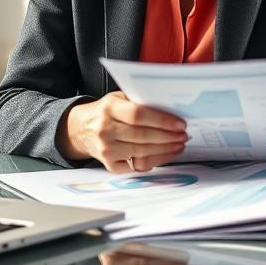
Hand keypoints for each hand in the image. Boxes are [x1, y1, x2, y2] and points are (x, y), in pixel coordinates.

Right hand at [58, 92, 188, 172]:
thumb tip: (170, 108)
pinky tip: (166, 153)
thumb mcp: (117, 99)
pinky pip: (138, 165)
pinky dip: (156, 160)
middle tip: (184, 135)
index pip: (138, 115)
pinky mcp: (110, 165)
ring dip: (166, 149)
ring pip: (143, 152)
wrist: (81, 129)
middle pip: (143, 136)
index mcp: (109, 108)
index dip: (162, 120)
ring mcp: (107, 149)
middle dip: (168, 137)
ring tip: (179, 144)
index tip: (180, 123)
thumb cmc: (106, 112)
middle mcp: (105, 129)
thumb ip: (138, 101)